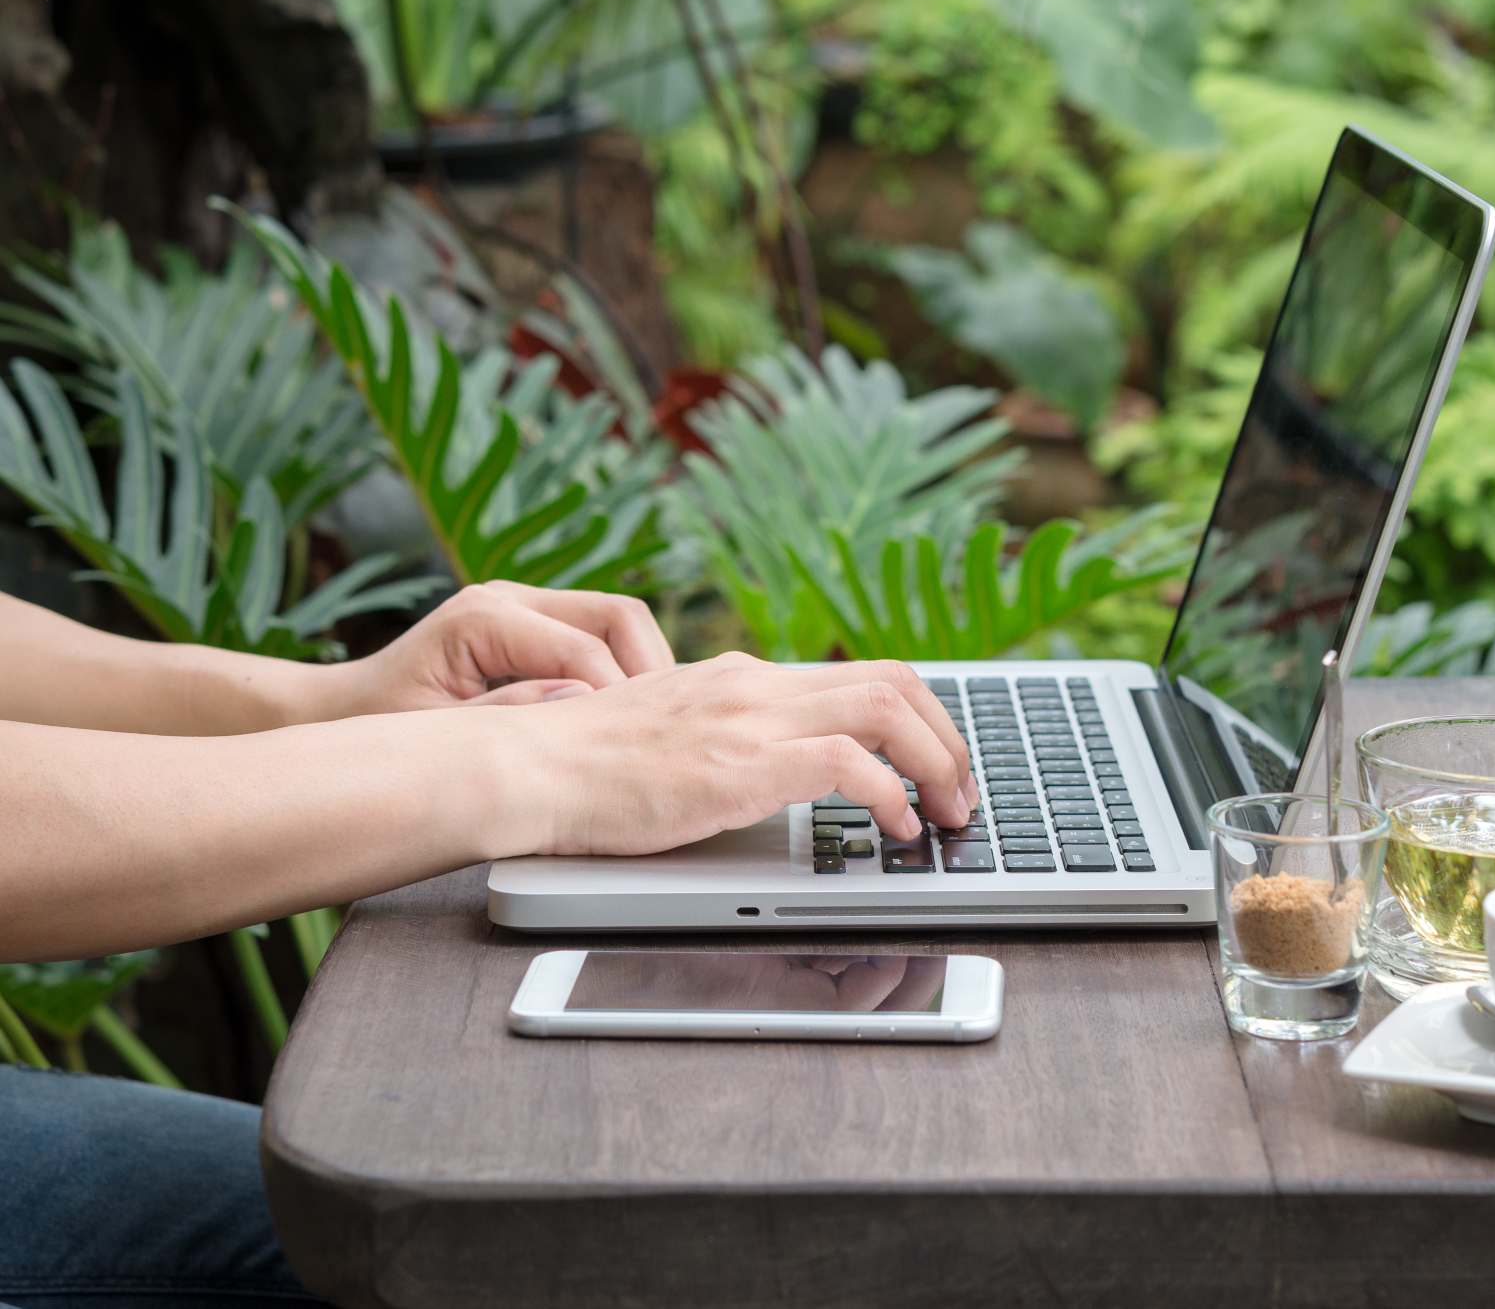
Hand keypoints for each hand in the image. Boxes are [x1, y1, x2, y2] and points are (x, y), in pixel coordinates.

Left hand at [323, 581, 674, 718]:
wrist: (347, 710)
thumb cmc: (379, 729)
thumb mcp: (433, 734)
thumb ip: (504, 718)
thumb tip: (580, 700)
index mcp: (482, 618)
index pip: (584, 649)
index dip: (620, 698)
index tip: (637, 749)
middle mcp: (509, 597)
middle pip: (618, 614)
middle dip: (652, 670)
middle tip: (664, 730)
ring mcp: (526, 604)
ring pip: (621, 619)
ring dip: (645, 667)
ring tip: (652, 725)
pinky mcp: (537, 622)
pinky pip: (603, 634)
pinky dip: (626, 669)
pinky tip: (629, 717)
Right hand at [516, 653, 977, 854]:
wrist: (523, 767)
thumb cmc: (578, 768)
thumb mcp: (667, 736)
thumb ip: (722, 739)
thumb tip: (772, 771)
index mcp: (740, 677)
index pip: (860, 672)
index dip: (919, 715)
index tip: (937, 762)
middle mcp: (755, 684)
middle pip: (896, 679)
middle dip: (948, 736)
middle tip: (961, 793)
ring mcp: (750, 718)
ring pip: (888, 708)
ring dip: (937, 763)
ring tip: (946, 814)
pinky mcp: (742, 763)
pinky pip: (850, 763)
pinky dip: (889, 795)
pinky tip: (894, 831)